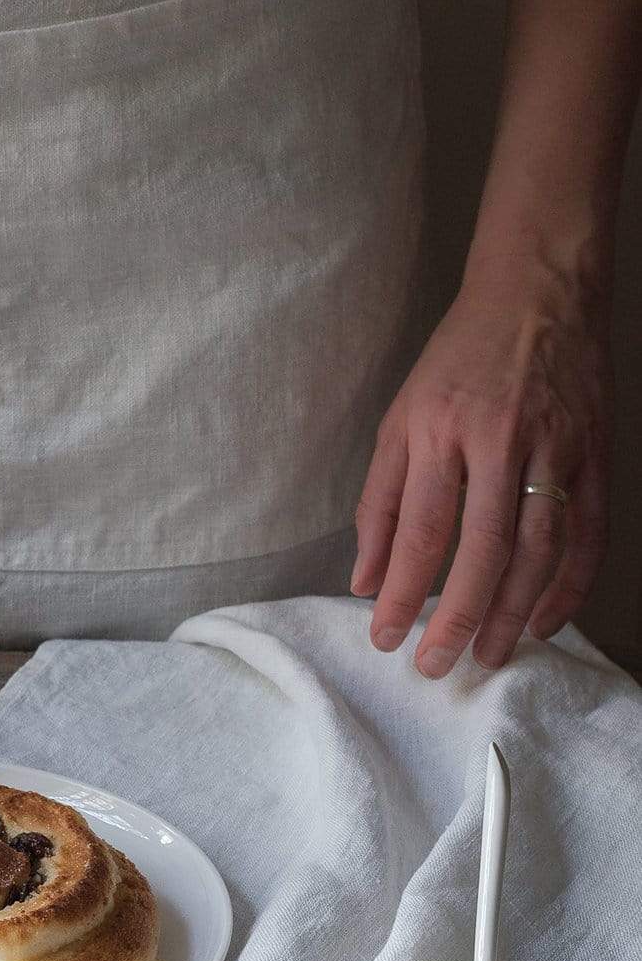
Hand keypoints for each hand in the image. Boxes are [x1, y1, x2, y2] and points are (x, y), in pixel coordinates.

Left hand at [351, 257, 610, 675]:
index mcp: (439, 433)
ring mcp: (556, 450)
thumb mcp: (399, 421)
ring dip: (511, 613)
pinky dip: (569, 586)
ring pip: (539, 551)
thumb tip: (365, 578)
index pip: (420, 533)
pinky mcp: (596, 457)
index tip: (385, 639)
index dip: (403, 594)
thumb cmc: (455, 363)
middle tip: (435, 666)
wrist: (538, 295)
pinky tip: (544, 622)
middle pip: (481, 552)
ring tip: (484, 655)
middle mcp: (500, 443)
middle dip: (456, 617)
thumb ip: (379, 502)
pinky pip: (588, 535)